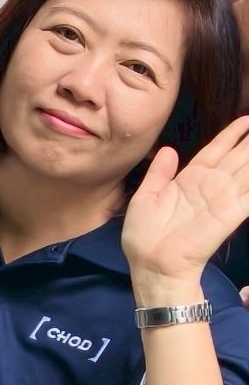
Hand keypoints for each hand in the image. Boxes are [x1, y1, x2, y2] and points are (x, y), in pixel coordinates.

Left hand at [122, 117, 248, 305]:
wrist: (151, 265)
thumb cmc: (145, 235)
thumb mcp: (146, 196)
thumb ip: (159, 173)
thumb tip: (168, 149)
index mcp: (190, 180)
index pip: (216, 150)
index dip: (231, 135)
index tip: (246, 120)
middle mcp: (210, 186)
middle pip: (237, 156)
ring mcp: (222, 199)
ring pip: (247, 170)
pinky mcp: (230, 214)